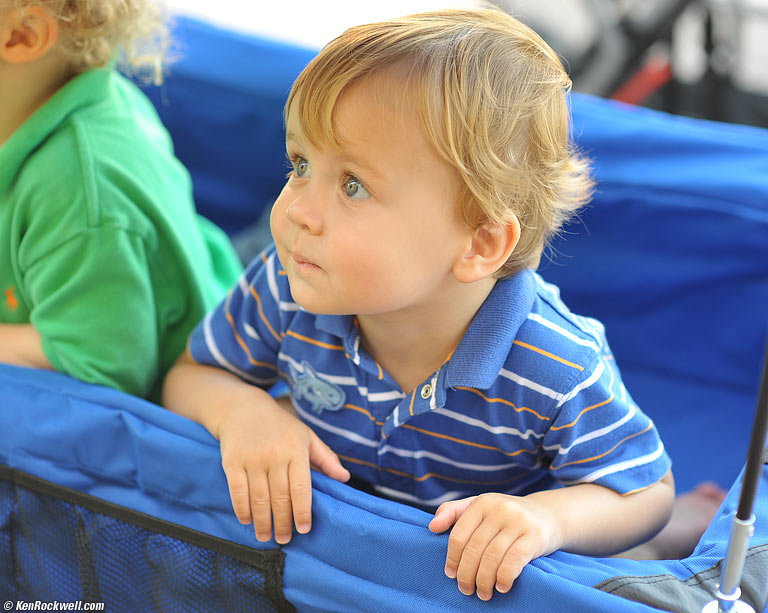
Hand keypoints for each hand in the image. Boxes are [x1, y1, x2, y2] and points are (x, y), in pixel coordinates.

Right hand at [217, 399, 349, 543]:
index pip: (301, 488)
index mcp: (296, 450)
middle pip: (280, 498)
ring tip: (266, 537)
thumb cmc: (280, 427)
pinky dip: (242, 509)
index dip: (303, 512)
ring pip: (259, 499)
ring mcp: (252, 459)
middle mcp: (275, 455)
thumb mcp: (306, 437)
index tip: (304, 529)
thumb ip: (326, 458)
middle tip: (284, 539)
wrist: (244, 409)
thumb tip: (345, 478)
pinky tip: (247, 520)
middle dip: (282, 523)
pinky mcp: (232, 462)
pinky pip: (238, 492)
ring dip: (262, 522)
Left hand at [428, 493, 559, 600]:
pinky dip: (504, 578)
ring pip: (492, 558)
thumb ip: (453, 513)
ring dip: (484, 581)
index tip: (451, 575)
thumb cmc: (505, 516)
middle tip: (465, 589)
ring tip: (482, 593)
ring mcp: (518, 521)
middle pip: (474, 549)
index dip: (452, 559)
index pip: (458, 535)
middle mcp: (500, 508)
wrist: (547, 515)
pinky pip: (513, 561)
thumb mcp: (480, 507)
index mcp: (482, 503)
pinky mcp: (535, 535)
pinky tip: (501, 587)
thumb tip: (432, 527)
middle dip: (466, 574)